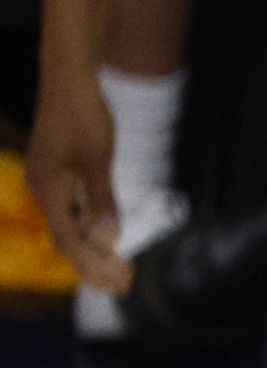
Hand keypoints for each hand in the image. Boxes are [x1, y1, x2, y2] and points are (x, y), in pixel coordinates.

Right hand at [27, 59, 122, 294]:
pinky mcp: (54, 172)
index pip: (71, 241)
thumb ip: (102, 201)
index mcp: (48, 191)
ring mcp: (46, 181)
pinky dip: (88, 227)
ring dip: (92, 249)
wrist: (68, 81)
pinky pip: (69, 210)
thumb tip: (107, 239)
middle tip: (122, 287)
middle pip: (67, 238)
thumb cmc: (84, 117)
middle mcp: (42, 189)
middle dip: (93, 265)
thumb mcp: (99, 161)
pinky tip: (104, 238)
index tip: (119, 284)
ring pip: (67, 225)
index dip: (94, 265)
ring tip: (117, 270)